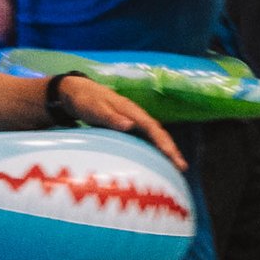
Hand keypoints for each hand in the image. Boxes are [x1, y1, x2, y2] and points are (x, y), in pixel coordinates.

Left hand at [54, 75, 184, 169]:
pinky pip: (146, 138)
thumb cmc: (86, 101)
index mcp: (131, 111)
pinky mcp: (128, 126)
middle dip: (171, 149)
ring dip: (166, 150)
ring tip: (177, 167)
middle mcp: (136, 116)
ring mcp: (133, 121)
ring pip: (154, 136)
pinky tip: (158, 159)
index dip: (163, 142)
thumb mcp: (95, 109)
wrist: (77, 92)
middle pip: (158, 133)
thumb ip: (111, 118)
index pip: (152, 128)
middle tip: (182, 167)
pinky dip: (155, 149)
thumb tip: (130, 126)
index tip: (172, 155)